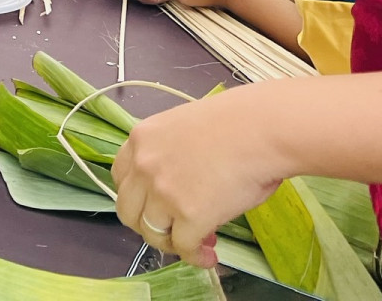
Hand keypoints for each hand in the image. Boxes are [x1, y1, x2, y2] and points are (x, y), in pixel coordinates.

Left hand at [113, 84, 289, 267]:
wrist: (261, 130)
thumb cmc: (235, 124)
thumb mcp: (182, 130)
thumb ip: (167, 155)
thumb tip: (178, 185)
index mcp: (141, 140)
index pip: (120, 178)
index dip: (138, 197)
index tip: (155, 205)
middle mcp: (143, 166)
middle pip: (128, 211)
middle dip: (148, 224)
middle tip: (173, 229)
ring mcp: (163, 193)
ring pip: (152, 233)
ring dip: (172, 243)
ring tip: (198, 244)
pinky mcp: (190, 216)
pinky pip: (184, 247)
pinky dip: (196, 256)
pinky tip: (209, 256)